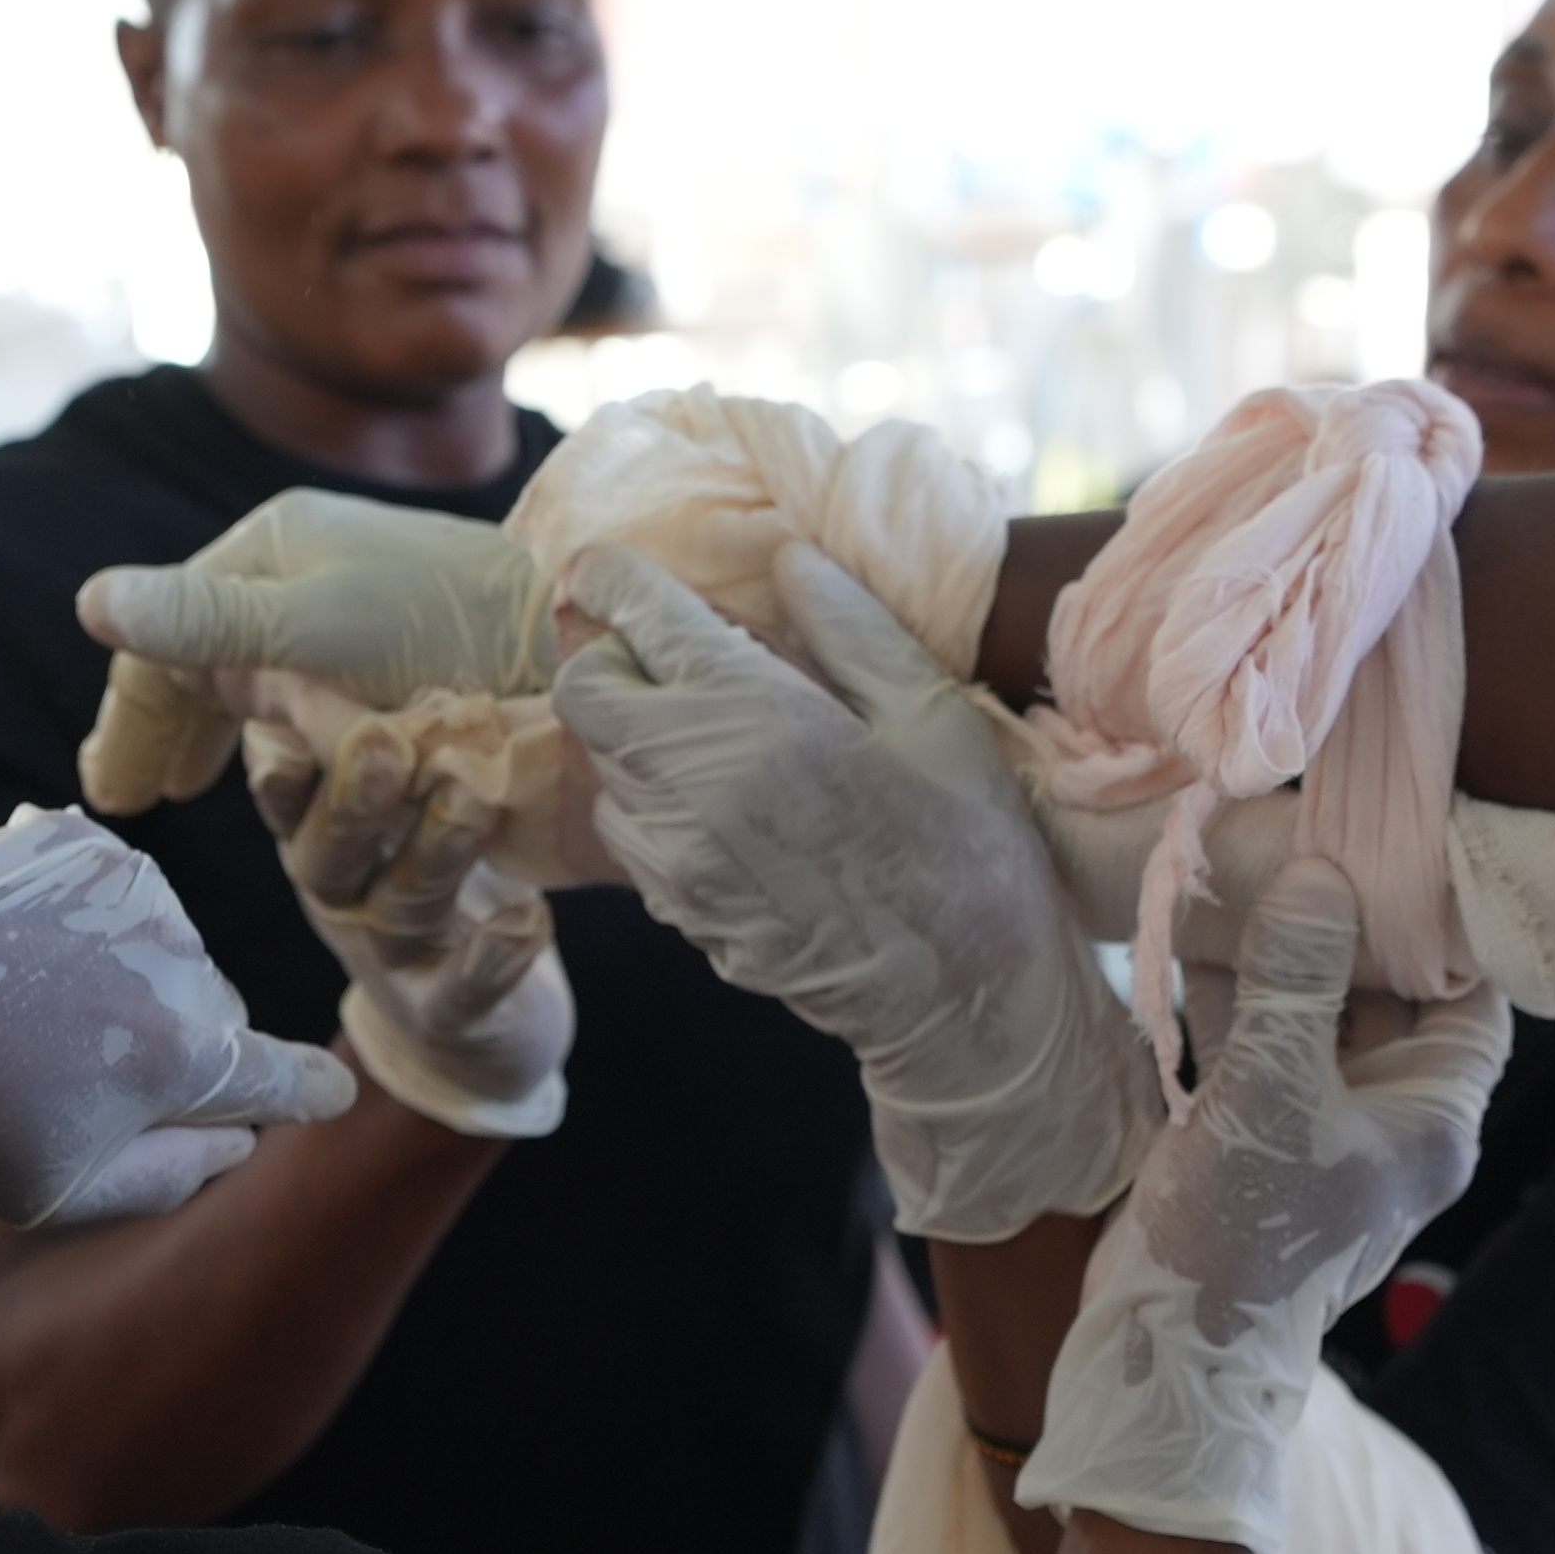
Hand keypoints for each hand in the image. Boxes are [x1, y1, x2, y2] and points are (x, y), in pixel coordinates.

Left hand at [0, 808, 359, 1227]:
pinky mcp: (82, 837)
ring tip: (35, 1011)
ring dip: (129, 976)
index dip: (305, 1090)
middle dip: (172, 1042)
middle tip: (72, 1073)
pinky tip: (26, 954)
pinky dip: (88, 921)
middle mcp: (175, 954)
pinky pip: (122, 893)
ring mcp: (130, 885)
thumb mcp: (59, 1187)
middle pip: (217, 1012)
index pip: (285, 1078)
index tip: (325, 1090)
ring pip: (170, 946)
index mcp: (179, 1055)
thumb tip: (244, 1136)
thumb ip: (172, 1174)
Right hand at [72, 494, 557, 812]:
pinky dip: (288, 751)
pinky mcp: (397, 675)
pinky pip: (319, 716)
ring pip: (260, 694)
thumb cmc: (441, 621)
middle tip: (142, 793)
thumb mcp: (307, 622)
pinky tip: (282, 778)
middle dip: (170, 727)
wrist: (572, 640)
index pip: (168, 636)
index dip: (134, 716)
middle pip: (207, 666)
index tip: (115, 795)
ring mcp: (351, 634)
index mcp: (274, 550)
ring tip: (196, 783)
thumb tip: (90, 603)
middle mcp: (304, 589)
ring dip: (227, 739)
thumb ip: (201, 620)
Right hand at [250, 713, 572, 1139]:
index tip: (279, 727)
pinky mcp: (447, 1012)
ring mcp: (392, 956)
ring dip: (434, 850)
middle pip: (326, 851)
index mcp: (316, 830)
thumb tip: (270, 640)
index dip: (278, 765)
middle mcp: (342, 892)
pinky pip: (462, 993)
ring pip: (400, 905)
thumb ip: (336, 717)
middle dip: (351, 800)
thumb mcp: (382, 790)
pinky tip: (526, 920)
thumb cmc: (420, 864)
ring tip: (471, 799)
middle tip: (383, 745)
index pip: (285, 791)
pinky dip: (492, 961)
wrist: (469, 1021)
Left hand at [550, 539, 1157, 1243]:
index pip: (636, 622)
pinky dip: (657, 798)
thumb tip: (788, 557)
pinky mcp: (676, 910)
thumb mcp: (932, 714)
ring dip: (637, 733)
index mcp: (757, 720)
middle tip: (677, 654)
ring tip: (722, 733)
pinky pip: (631, 829)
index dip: (612, 579)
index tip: (610, 568)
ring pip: (601, 764)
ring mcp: (673, 859)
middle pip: (583, 692)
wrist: (967, 996)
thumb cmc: (970, 847)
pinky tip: (733, 801)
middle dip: (613, 658)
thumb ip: (849, 627)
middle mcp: (691, 788)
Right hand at [1015, 859, 1507, 1553]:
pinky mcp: (1257, 1139)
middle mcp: (1387, 1121)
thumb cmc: (1245, 1237)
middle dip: (1344, 923)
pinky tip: (1190, 943)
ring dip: (1278, 955)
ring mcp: (1320, 1131)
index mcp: (1431, 1118)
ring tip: (1239, 876)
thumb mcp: (1271, 1091)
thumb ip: (1297, 979)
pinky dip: (1232, 1000)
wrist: (1170, 1352)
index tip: (1391, 849)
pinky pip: (1259, 1050)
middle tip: (1304, 840)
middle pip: (1386, 996)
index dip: (1439, 923)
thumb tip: (1323, 877)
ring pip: (1314, 1018)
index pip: (1468, 996)